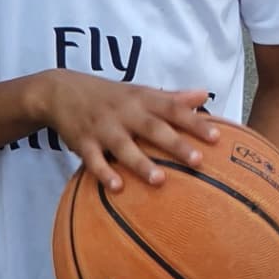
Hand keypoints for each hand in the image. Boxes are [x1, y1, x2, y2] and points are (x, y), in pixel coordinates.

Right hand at [36, 70, 218, 191]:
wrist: (61, 90)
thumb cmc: (110, 95)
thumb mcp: (140, 91)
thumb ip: (172, 96)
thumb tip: (205, 94)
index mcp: (142, 99)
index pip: (173, 109)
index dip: (195, 122)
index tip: (217, 138)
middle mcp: (125, 112)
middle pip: (154, 128)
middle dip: (175, 144)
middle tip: (198, 161)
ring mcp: (103, 127)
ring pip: (124, 146)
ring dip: (141, 163)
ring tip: (160, 180)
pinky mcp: (84, 142)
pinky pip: (94, 160)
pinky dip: (104, 173)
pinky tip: (117, 187)